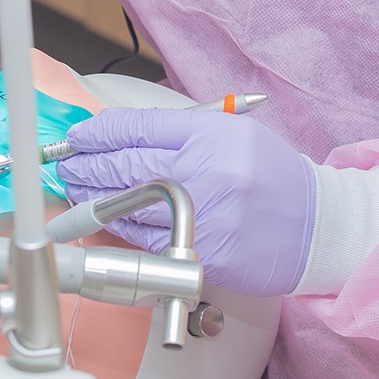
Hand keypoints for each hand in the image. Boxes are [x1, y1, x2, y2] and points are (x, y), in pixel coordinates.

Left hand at [59, 107, 316, 296]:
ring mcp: (200, 215)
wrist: (313, 225)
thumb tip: (125, 135)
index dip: (100, 130)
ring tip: (74, 187)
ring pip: (129, 204)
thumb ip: (183, 132)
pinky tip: (106, 216)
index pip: (139, 127)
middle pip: (126, 163)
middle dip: (87, 162)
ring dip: (93, 196)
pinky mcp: (198, 252)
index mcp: (210, 134)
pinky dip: (120, 226)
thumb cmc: (270, 174)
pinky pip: (145, 240)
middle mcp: (202, 171)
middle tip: (66, 161)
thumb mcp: (232, 133)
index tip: (79, 134)